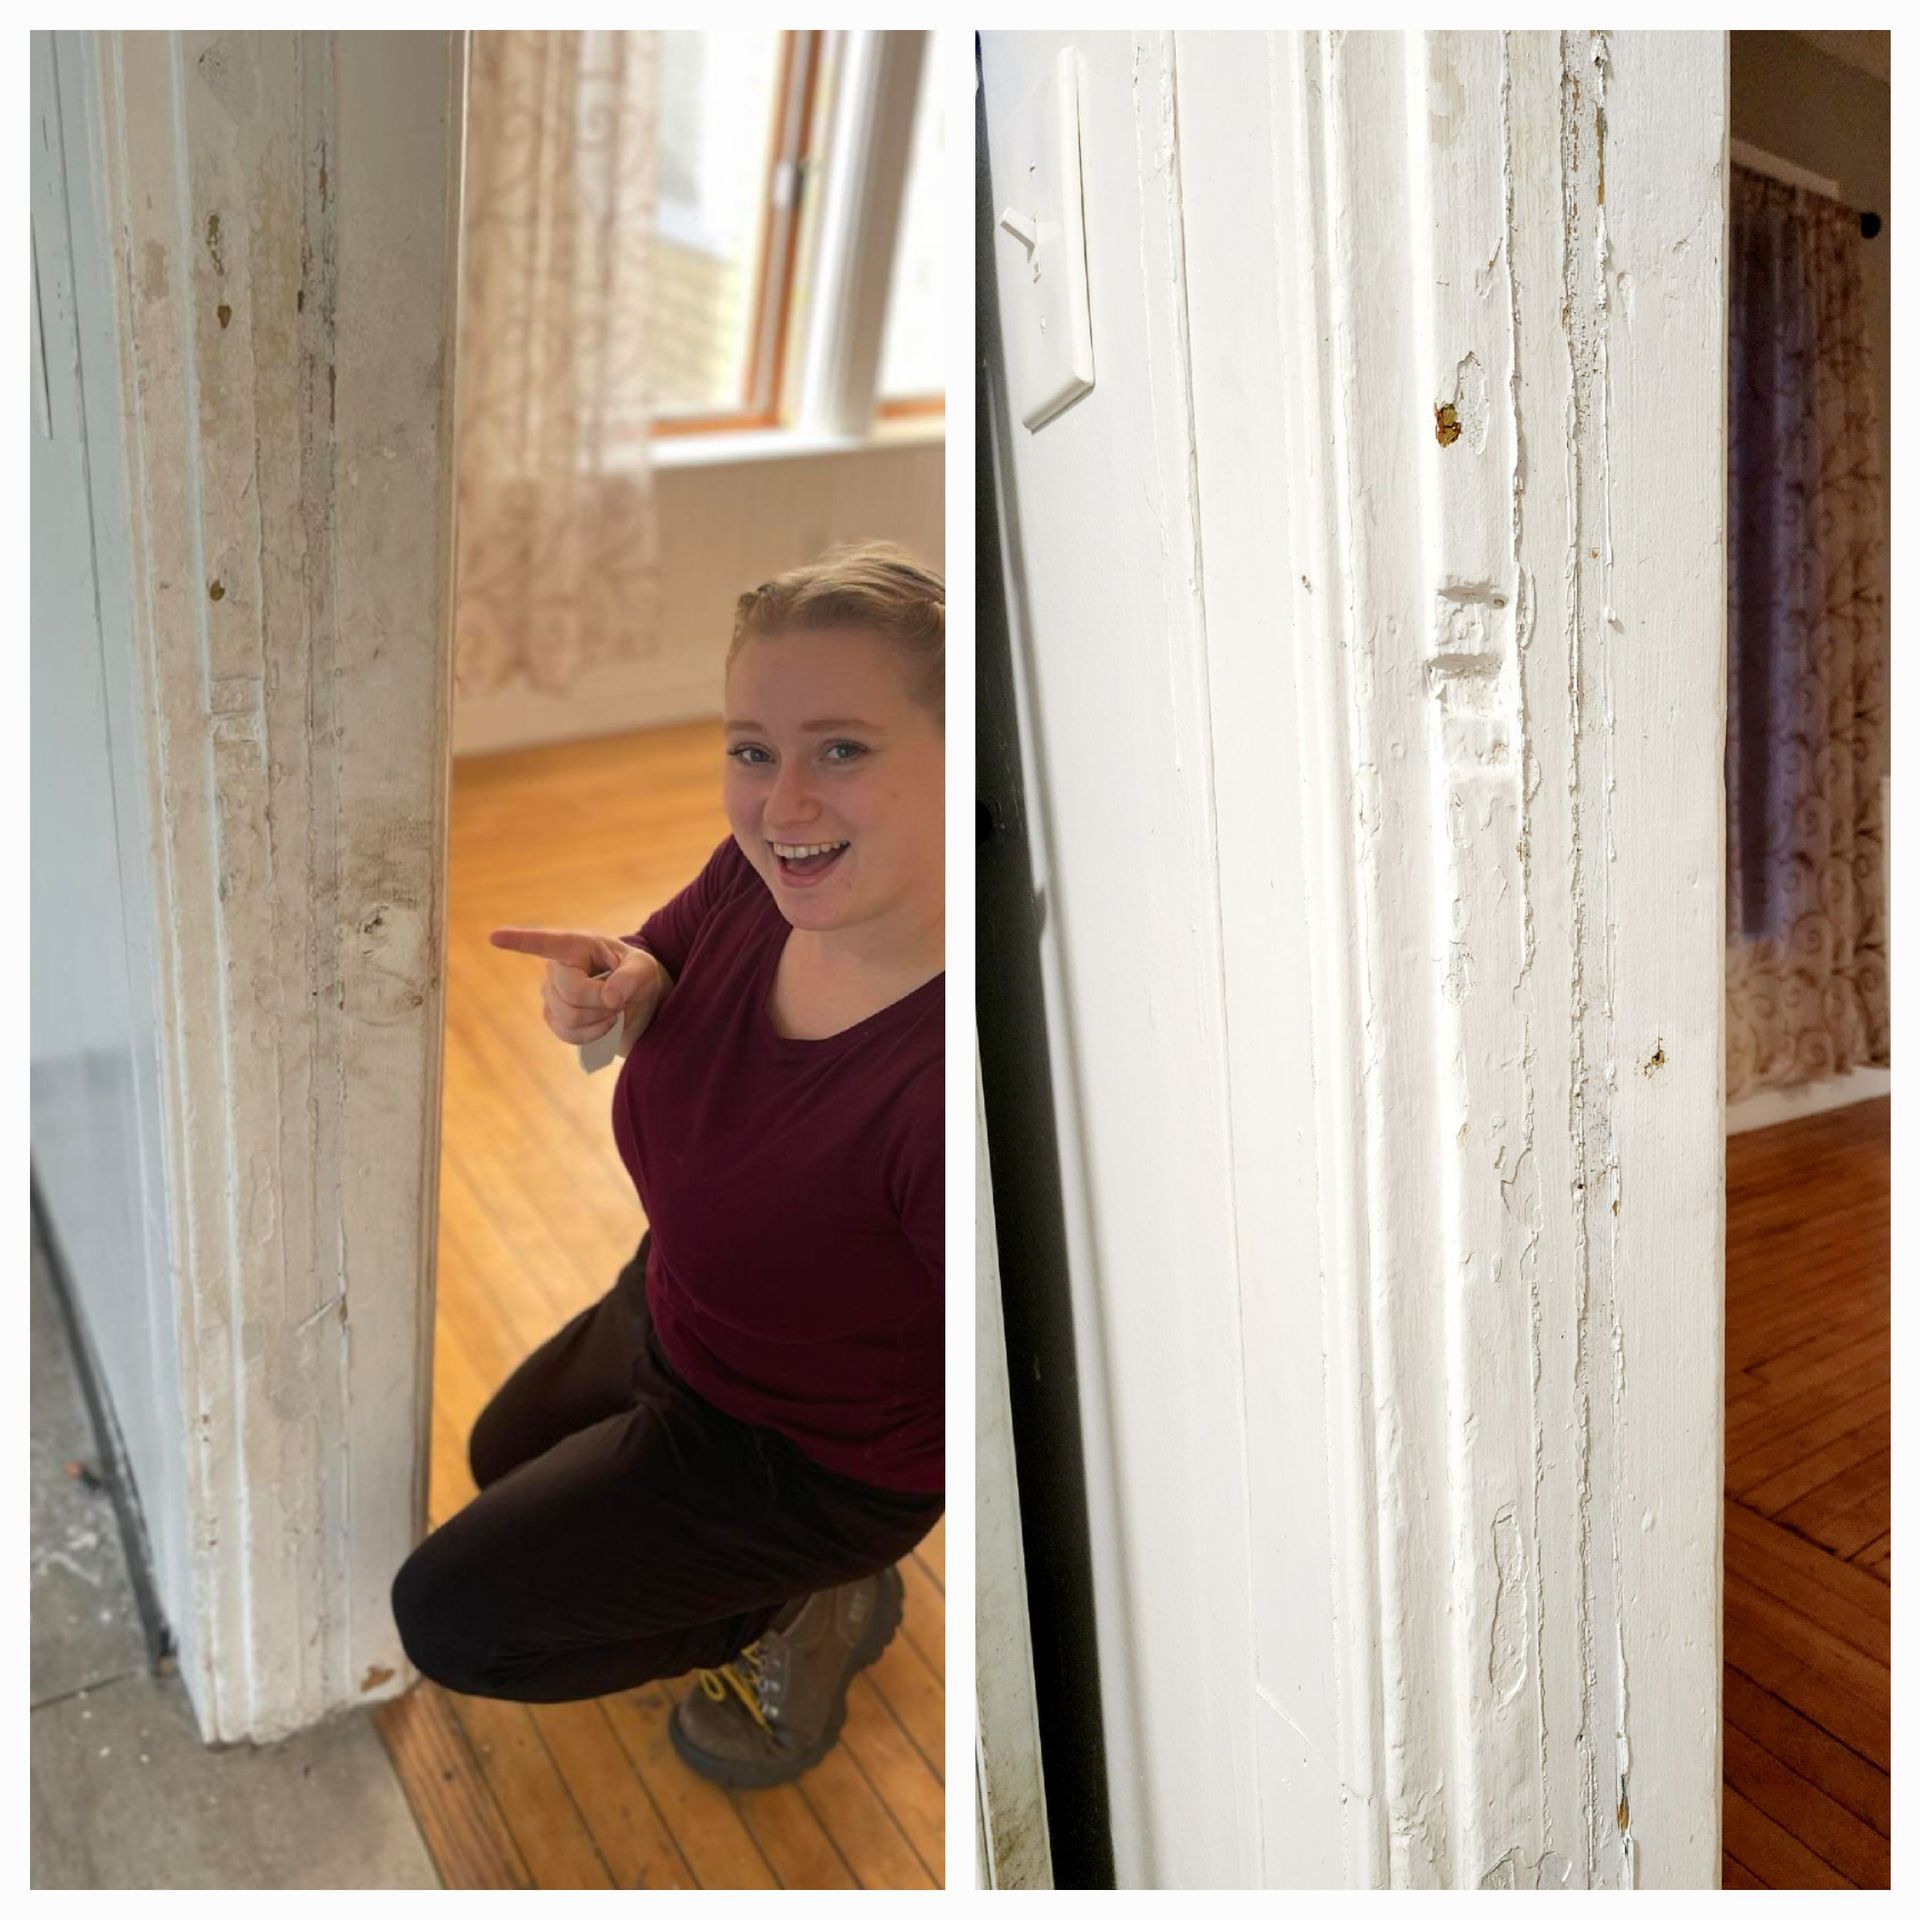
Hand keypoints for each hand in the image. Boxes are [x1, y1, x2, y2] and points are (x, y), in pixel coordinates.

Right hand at [488, 927, 669, 1056]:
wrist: (638, 1005)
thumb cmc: (639, 977)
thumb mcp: (646, 969)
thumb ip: (632, 977)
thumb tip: (610, 997)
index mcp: (577, 946)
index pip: (546, 943)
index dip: (520, 941)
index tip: (494, 937)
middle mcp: (557, 968)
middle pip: (571, 994)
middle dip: (602, 1003)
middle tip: (620, 1000)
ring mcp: (551, 995)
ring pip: (570, 1017)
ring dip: (601, 1020)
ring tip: (614, 1011)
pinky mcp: (554, 1018)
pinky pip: (568, 1035)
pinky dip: (593, 1035)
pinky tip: (604, 1026)